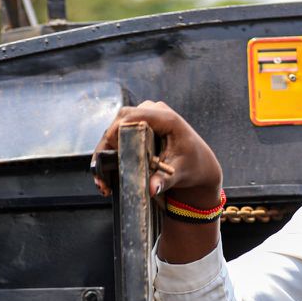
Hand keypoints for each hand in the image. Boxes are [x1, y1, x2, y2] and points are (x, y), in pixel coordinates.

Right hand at [92, 100, 223, 205]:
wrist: (200, 163)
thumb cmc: (193, 166)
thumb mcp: (180, 174)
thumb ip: (165, 180)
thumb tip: (152, 189)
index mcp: (167, 118)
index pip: (132, 118)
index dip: (115, 135)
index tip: (108, 157)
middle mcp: (155, 110)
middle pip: (120, 121)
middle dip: (106, 147)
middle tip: (101, 175)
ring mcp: (146, 114)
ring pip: (116, 127)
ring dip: (106, 150)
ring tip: (102, 180)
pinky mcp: (140, 122)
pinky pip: (120, 131)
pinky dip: (112, 149)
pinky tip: (106, 173)